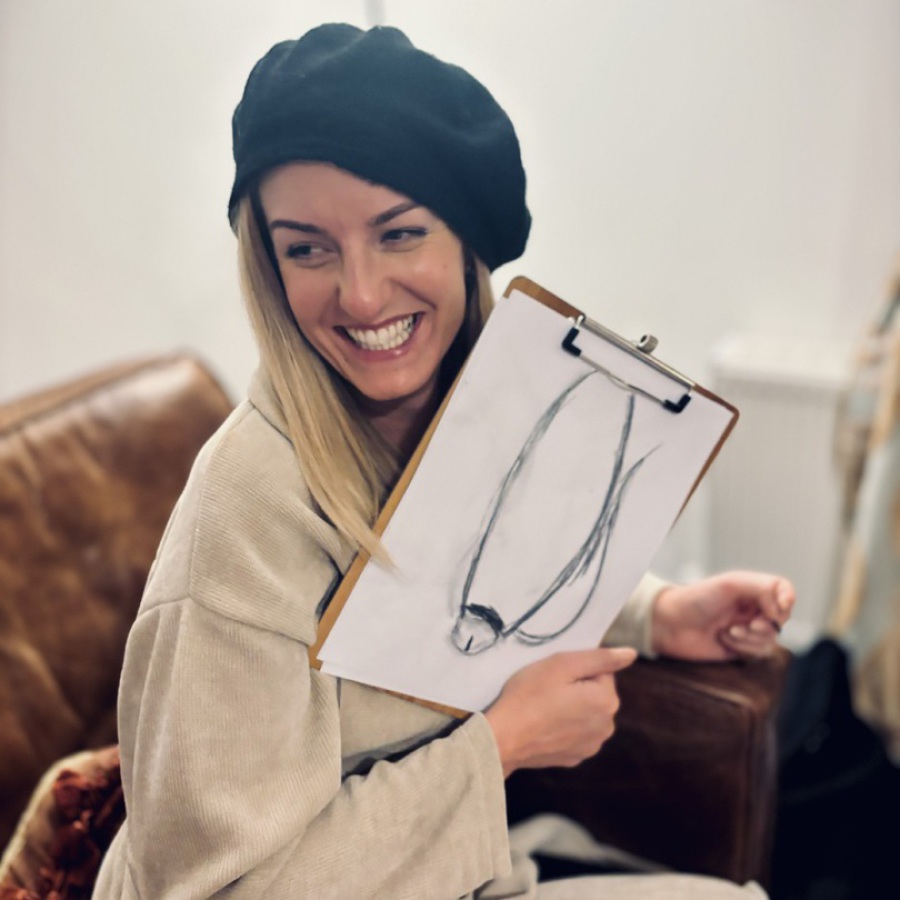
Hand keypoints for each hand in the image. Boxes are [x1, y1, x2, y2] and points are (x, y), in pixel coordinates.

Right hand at [484, 647, 636, 776]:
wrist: (503, 738)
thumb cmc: (529, 695)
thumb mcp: (562, 665)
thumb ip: (600, 658)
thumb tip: (631, 654)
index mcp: (607, 701)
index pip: (601, 671)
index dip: (576, 668)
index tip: (555, 674)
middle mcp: (606, 727)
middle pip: (595, 693)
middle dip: (576, 687)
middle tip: (547, 688)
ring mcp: (591, 746)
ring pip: (586, 713)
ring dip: (571, 707)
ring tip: (543, 706)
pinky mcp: (575, 758)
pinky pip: (575, 733)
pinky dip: (564, 727)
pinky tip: (543, 725)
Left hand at [651, 570, 794, 661]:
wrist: (671, 623)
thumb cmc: (697, 598)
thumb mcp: (731, 583)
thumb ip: (762, 587)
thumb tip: (781, 608)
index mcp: (750, 588)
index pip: (783, 590)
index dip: (787, 599)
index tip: (778, 608)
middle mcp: (751, 608)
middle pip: (781, 618)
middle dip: (767, 624)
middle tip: (749, 623)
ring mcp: (747, 629)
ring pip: (770, 638)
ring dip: (750, 637)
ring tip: (728, 631)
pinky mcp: (740, 649)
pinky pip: (757, 653)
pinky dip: (742, 647)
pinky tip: (723, 639)